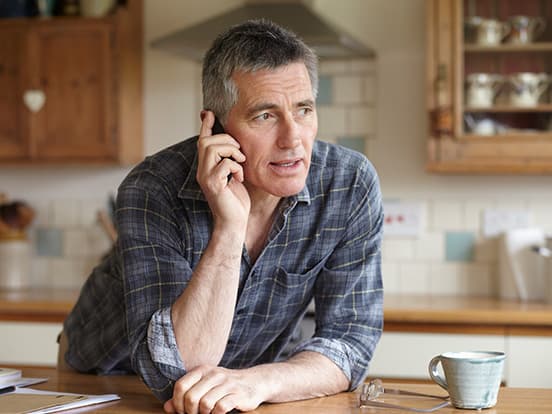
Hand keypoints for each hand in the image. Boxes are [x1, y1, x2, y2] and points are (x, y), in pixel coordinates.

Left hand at [163, 365, 263, 413]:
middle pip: (191, 397)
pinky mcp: (238, 394)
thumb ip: (185, 395)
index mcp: (202, 370)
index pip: (180, 386)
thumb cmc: (225, 387)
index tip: (182, 411)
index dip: (177, 403)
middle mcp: (214, 374)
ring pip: (205, 404)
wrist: (254, 382)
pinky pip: (220, 408)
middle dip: (190, 412)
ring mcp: (227, 384)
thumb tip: (167, 407)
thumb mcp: (204, 386)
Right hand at [196, 111, 249, 230]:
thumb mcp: (234, 175)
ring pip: (211, 148)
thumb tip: (235, 145)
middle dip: (227, 140)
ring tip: (240, 163)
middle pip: (206, 141)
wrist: (234, 222)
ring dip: (231, 151)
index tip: (208, 113)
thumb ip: (231, 160)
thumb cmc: (236, 200)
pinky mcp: (213, 185)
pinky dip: (236, 167)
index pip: (203, 141)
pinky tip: (240, 178)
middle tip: (239, 153)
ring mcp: (206, 178)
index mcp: (206, 167)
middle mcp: (202, 171)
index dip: (205, 126)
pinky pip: (224, 164)